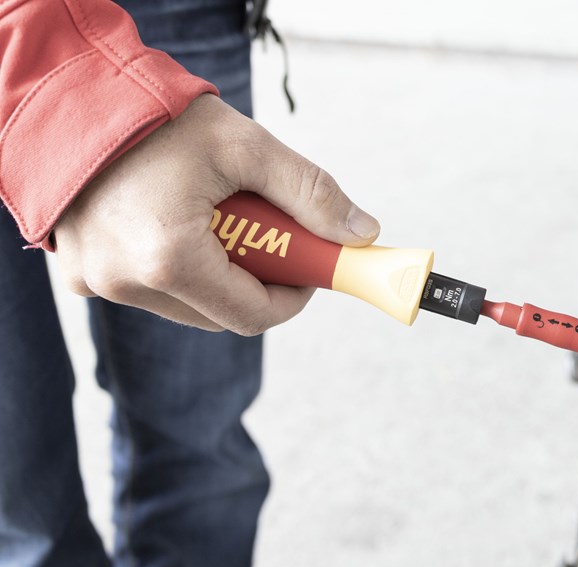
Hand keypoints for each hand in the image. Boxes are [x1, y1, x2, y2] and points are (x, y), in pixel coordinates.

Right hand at [53, 94, 379, 334]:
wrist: (72, 97)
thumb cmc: (157, 117)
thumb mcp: (246, 147)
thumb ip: (309, 193)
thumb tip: (362, 234)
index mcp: (169, 260)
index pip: (254, 314)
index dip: (294, 296)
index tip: (310, 266)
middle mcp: (128, 283)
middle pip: (221, 313)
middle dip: (256, 280)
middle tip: (267, 234)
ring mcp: (98, 282)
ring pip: (186, 304)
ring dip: (216, 274)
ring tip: (215, 215)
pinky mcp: (80, 272)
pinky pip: (146, 287)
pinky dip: (175, 265)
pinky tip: (175, 219)